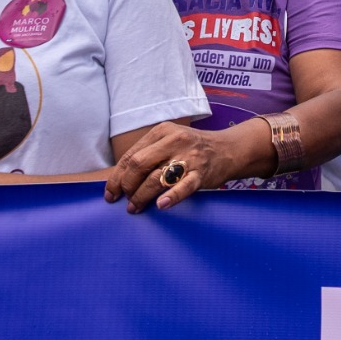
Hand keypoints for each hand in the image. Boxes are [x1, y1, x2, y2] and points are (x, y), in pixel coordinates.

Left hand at [105, 121, 259, 212]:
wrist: (229, 148)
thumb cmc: (193, 148)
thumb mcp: (170, 140)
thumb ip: (148, 154)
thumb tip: (119, 179)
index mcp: (162, 131)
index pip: (131, 155)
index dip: (117, 177)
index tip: (111, 193)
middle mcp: (174, 141)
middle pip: (139, 165)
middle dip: (127, 186)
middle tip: (124, 201)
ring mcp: (189, 157)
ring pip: (157, 178)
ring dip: (141, 196)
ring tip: (135, 208)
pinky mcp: (201, 173)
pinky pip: (184, 186)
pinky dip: (171, 196)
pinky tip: (161, 205)